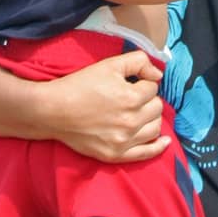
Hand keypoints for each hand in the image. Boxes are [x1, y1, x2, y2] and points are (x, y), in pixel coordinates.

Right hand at [46, 48, 168, 162]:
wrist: (53, 111)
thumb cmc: (80, 85)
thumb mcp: (109, 65)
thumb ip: (138, 62)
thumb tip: (157, 74)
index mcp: (131, 97)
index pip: (153, 88)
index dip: (142, 83)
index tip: (129, 84)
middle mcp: (131, 121)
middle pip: (157, 107)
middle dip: (148, 99)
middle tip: (132, 97)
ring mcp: (124, 141)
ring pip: (155, 128)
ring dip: (151, 118)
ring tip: (140, 113)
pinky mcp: (116, 154)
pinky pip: (146, 153)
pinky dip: (158, 147)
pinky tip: (164, 141)